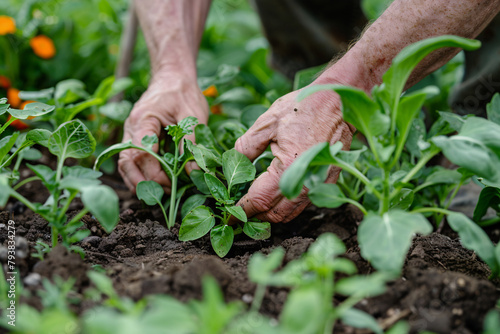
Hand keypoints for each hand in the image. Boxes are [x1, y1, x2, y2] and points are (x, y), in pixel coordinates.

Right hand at [119, 73, 208, 193]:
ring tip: (161, 192)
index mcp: (144, 119)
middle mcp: (131, 128)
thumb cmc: (183, 93)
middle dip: (144, 181)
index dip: (154, 172)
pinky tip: (156, 184)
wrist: (173, 77)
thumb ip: (191, 143)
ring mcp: (130, 133)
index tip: (171, 183)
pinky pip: (131, 160)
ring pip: (125, 164)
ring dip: (139, 181)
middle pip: (127, 162)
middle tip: (166, 193)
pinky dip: (140, 174)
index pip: (141, 153)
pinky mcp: (135, 138)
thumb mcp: (194, 115)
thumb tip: (193, 172)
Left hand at [234, 87, 354, 222]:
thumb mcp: (267, 122)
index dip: (242, 210)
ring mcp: (318, 184)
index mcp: (287, 168)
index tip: (229, 216)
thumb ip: (246, 146)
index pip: (259, 200)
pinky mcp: (327, 181)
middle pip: (275, 214)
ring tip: (254, 209)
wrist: (338, 101)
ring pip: (290, 213)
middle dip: (255, 217)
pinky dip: (287, 207)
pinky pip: (303, 204)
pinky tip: (275, 198)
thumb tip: (233, 162)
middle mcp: (305, 182)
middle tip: (239, 213)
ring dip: (271, 215)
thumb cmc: (303, 108)